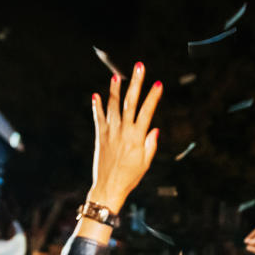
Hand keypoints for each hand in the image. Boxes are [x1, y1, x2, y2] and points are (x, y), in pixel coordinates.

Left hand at [88, 62, 161, 211]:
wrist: (108, 187)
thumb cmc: (129, 177)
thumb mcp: (145, 163)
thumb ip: (150, 144)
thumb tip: (154, 129)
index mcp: (137, 137)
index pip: (147, 111)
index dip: (153, 97)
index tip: (158, 84)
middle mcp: (123, 131)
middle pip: (130, 102)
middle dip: (136, 83)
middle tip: (139, 67)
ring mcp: (110, 132)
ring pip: (113, 106)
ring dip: (114, 89)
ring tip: (116, 76)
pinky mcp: (100, 136)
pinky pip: (98, 118)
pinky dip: (97, 106)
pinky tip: (96, 95)